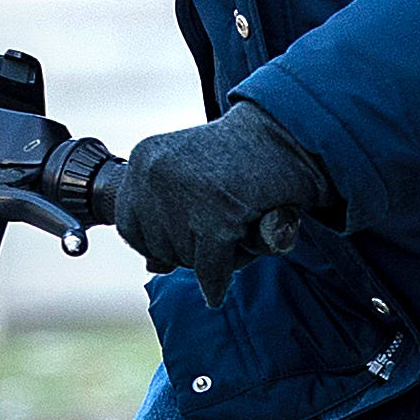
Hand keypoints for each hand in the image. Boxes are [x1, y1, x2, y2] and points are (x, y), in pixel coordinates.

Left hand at [114, 103, 332, 279]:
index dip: (159, 240)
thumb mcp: (190, 176)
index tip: (190, 233)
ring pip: (186, 260)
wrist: (289, 136)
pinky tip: (222, 282)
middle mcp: (156, 173)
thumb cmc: (244, 161)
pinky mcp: (217, 214)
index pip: (129, 225)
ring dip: (213, 258)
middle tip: (223, 227)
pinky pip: (210, 268)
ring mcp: (185, 193)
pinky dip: (220, 279)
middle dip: (190, 249)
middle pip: (158, 247)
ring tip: (237, 228)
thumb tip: (152, 265)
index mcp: (144, 159)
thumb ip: (164, 214)